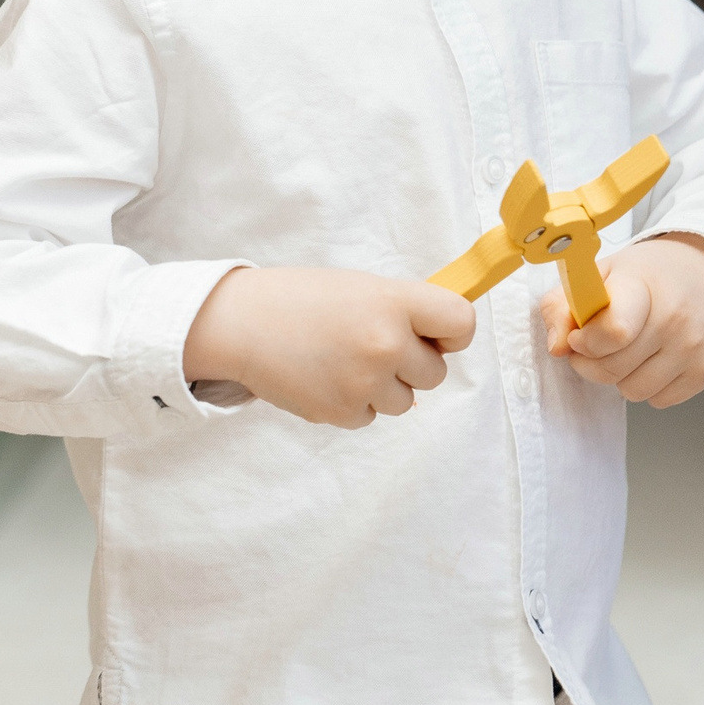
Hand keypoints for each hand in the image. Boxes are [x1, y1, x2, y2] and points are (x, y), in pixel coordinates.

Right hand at [184, 267, 476, 428]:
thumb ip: (404, 309)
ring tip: (341, 360)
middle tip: (371, 344)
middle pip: (435, 373)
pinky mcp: (342, 413)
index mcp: (393, 302)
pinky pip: (370, 416)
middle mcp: (385, 344)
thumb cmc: (301, 299)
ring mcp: (364, 383)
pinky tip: (324, 376)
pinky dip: (353, 402)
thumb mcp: (360, 288)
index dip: (453, 332)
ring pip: (405, 400)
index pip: (462, 323)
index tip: (437, 334)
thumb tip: (447, 337)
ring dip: (382, 386)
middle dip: (411, 363)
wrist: (241, 323)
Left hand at [536, 234, 703, 407]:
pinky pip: (659, 400)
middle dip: (591, 362)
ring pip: (633, 391)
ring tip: (627, 349)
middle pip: (613, 369)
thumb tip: (556, 349)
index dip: (584, 342)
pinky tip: (652, 358)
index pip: (612, 332)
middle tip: (596, 343)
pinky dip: (648, 386)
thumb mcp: (597, 274)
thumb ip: (561, 306)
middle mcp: (674, 319)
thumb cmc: (647, 275)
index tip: (578, 335)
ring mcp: (695, 347)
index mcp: (641, 286)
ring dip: (620, 377)